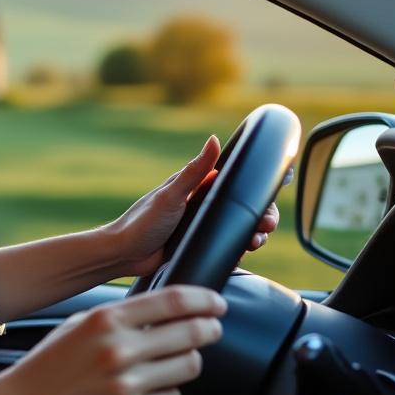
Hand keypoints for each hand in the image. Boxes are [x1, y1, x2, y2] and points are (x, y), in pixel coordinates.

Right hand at [0, 286, 225, 394]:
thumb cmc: (49, 365)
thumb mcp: (78, 325)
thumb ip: (120, 316)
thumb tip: (166, 311)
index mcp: (105, 320)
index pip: (174, 301)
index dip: (205, 299)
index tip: (216, 303)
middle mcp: (119, 350)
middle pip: (191, 333)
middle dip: (208, 330)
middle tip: (210, 330)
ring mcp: (126, 385)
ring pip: (188, 367)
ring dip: (187, 362)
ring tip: (173, 362)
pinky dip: (167, 394)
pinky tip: (150, 391)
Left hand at [107, 136, 279, 278]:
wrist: (124, 255)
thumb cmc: (142, 221)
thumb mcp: (171, 194)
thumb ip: (194, 171)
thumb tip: (213, 139)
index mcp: (195, 187)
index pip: (232, 181)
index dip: (254, 188)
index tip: (270, 195)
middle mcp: (200, 204)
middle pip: (241, 207)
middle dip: (260, 215)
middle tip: (264, 225)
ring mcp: (200, 225)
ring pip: (237, 227)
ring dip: (253, 233)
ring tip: (254, 242)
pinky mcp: (198, 244)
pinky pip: (225, 244)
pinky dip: (237, 247)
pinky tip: (242, 251)